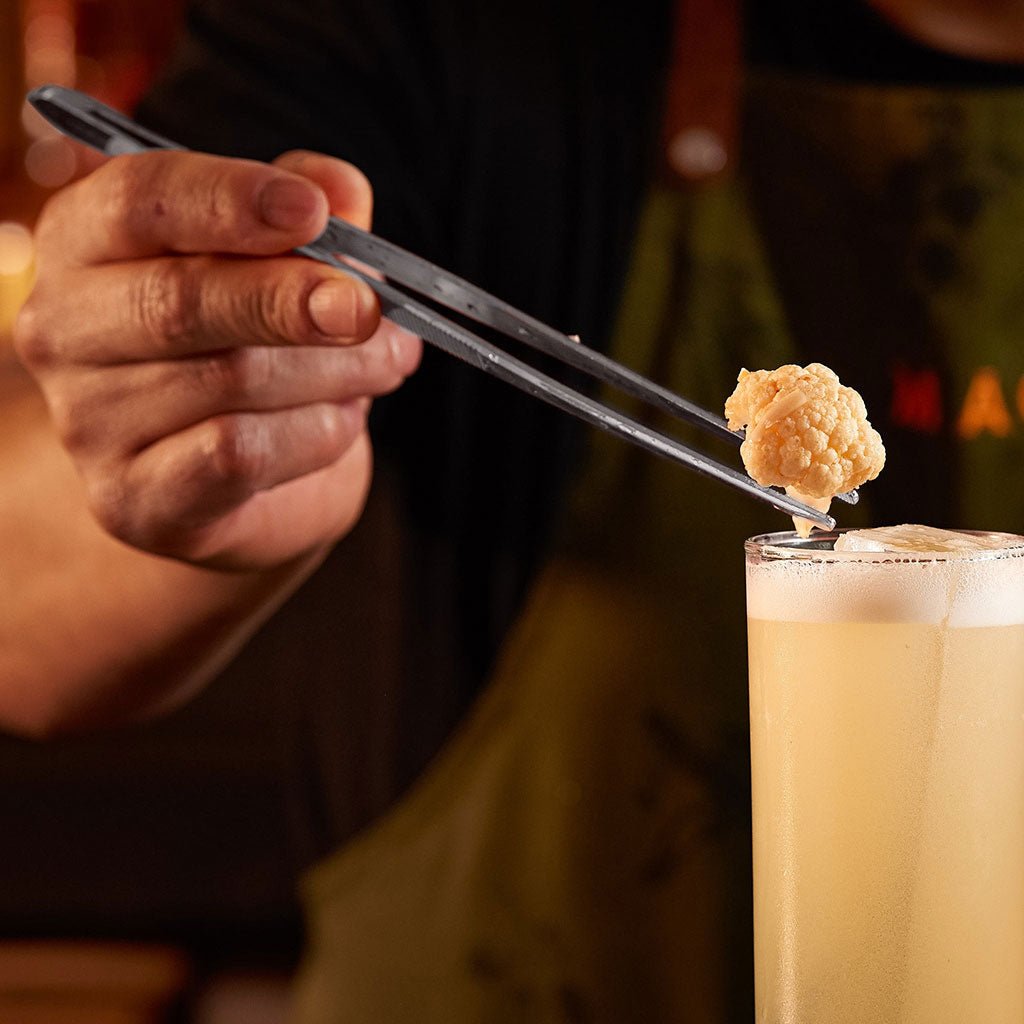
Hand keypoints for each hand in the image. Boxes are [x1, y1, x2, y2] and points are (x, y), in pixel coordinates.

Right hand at [14, 149, 421, 569]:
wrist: (250, 480)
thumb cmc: (261, 349)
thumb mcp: (289, 264)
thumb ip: (312, 216)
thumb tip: (342, 191)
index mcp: (90, 241)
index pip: (141, 200)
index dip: (230, 199)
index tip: (310, 212)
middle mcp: (67, 327)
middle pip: (179, 300)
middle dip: (291, 300)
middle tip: (369, 308)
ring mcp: (89, 421)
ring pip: (229, 380)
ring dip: (333, 373)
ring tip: (383, 365)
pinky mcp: (132, 499)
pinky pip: (237, 455)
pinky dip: (314, 434)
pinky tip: (341, 422)